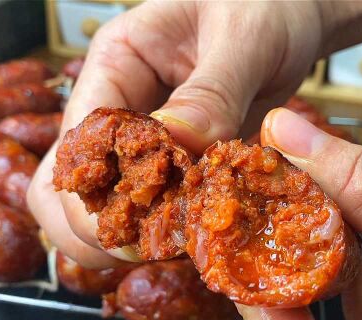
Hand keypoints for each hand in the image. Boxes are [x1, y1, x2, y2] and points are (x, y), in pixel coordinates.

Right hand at [28, 0, 361, 264]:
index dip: (94, 193)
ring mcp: (144, 138)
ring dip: (129, 238)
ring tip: (176, 250)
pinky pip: (154, 209)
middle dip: (95, 228)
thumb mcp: (242, 37)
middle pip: (68, 183)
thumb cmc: (266, 7)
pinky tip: (197, 240)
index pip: (79, 139)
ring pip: (103, 205)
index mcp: (118, 63)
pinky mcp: (175, 163)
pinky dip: (168, 233)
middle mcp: (120, 104)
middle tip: (148, 252)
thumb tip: (178, 146)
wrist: (293, 16)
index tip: (138, 229)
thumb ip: (210, 92)